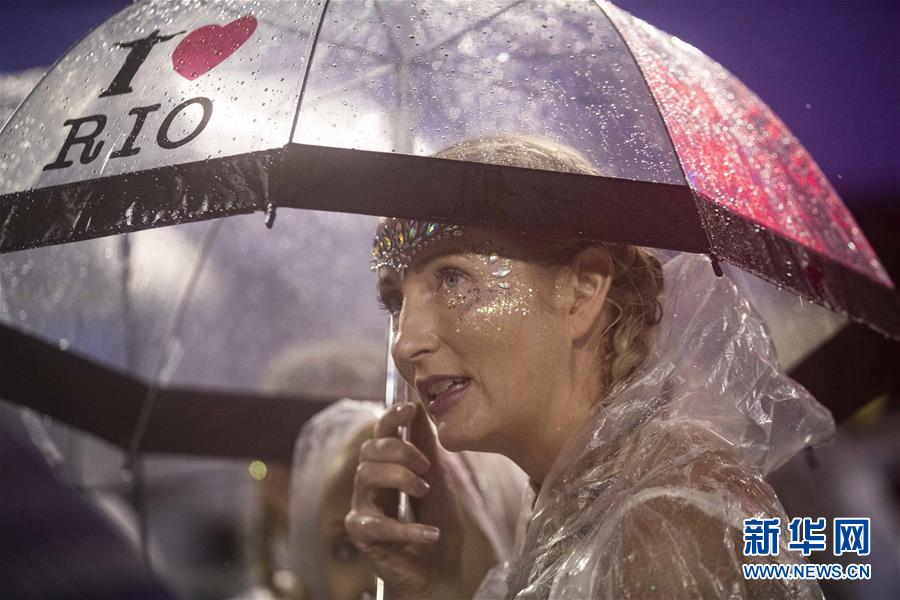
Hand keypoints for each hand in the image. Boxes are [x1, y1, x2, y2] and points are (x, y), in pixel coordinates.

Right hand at [345, 402, 466, 598]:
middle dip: (401, 451)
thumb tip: (419, 406)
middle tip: (426, 468)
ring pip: (366, 475)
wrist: (441, 569)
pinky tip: (432, 533)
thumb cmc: (437, 522)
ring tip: (424, 492)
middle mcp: (368, 485)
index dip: (390, 418)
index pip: (379, 435)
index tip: (409, 408)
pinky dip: (409, 528)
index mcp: (386, 467)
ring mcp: (362, 508)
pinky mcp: (362, 535)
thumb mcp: (438, 478)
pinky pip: (378, 523)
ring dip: (401, 479)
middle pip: (369, 450)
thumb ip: (427, 446)